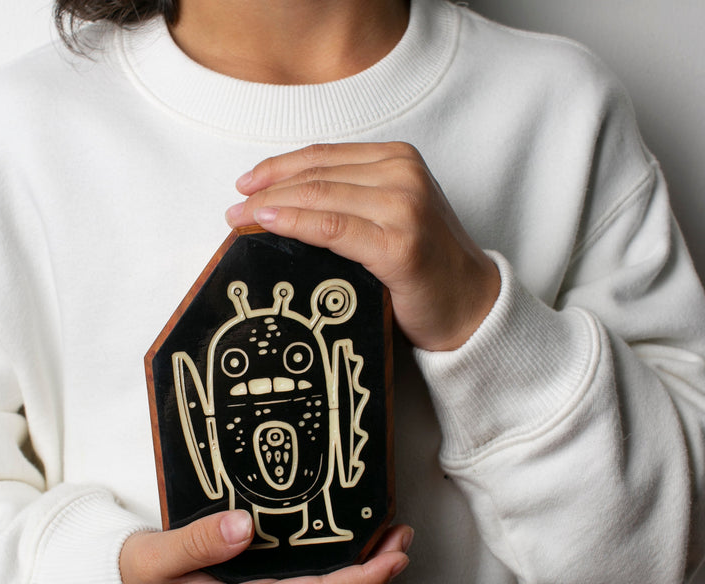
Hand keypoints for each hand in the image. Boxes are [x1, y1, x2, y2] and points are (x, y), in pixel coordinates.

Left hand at [225, 142, 500, 351]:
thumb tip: (278, 201)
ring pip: (318, 197)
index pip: (323, 156)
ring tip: (239, 221)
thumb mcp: (387, 215)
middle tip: (233, 210)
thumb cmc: (423, 266)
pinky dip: (294, 224)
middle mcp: (402, 174)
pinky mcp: (399, 244)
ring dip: (271, 207)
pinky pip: (332, 228)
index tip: (246, 184)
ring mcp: (403, 207)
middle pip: (316, 175)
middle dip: (267, 190)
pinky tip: (267, 225)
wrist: (470, 305)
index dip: (278, 167)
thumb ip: (348, 199)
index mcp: (399, 159)